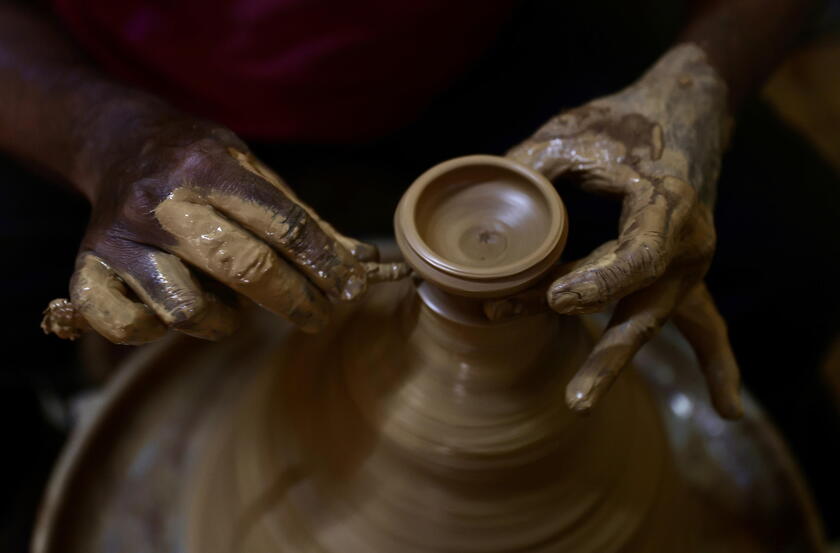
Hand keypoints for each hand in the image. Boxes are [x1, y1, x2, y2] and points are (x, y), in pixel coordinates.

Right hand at [45, 116, 406, 343]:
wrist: (118, 143)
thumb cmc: (201, 165)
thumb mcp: (253, 171)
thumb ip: (303, 219)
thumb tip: (363, 263)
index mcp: (209, 168)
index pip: (284, 225)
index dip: (326, 263)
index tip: (351, 288)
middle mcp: (161, 202)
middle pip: (246, 269)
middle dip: (297, 300)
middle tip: (319, 314)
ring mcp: (119, 240)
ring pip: (189, 311)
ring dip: (225, 321)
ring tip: (232, 304)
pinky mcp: (87, 272)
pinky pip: (131, 329)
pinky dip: (156, 330)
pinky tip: (170, 307)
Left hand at [487, 44, 741, 418]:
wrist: (684, 109)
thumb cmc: (626, 118)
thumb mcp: (574, 134)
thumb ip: (528, 173)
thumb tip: (477, 218)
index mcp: (668, 202)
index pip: (639, 255)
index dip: (599, 281)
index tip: (557, 298)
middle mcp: (686, 243)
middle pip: (645, 312)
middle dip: (609, 358)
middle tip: (576, 400)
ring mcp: (685, 265)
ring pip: (650, 322)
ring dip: (612, 360)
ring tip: (578, 400)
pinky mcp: (675, 274)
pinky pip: (685, 321)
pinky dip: (699, 359)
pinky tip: (714, 403)